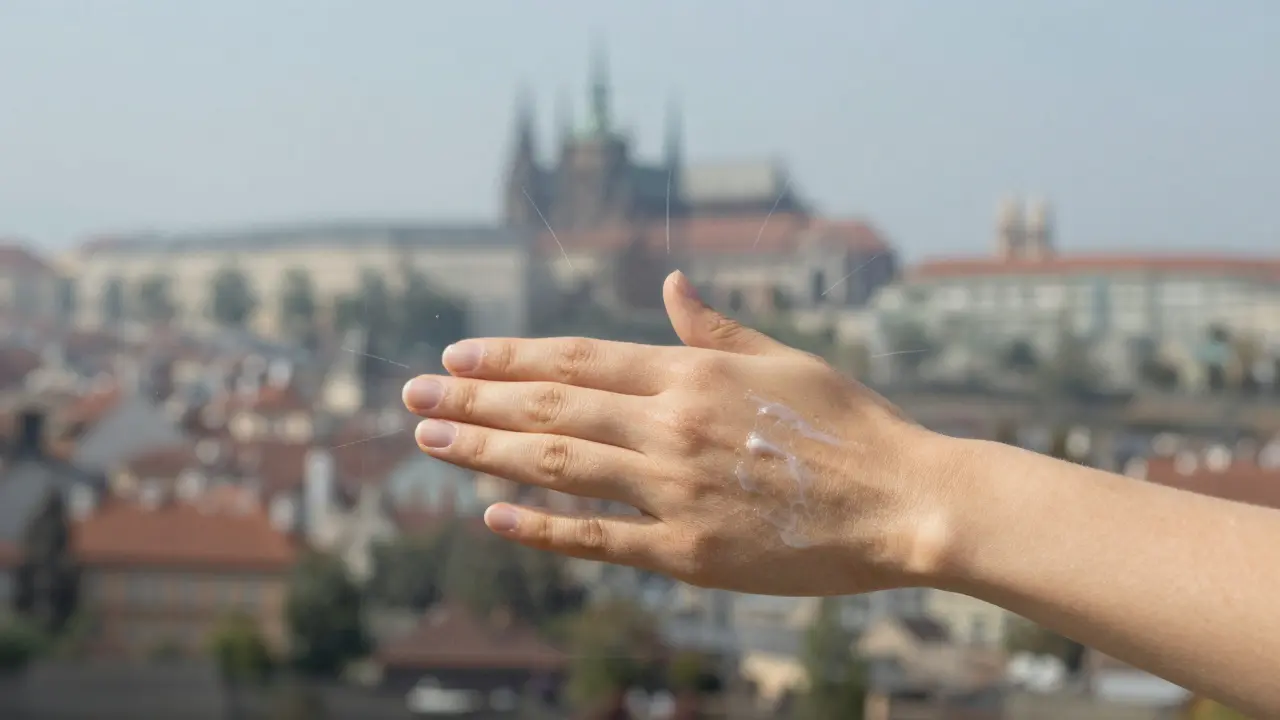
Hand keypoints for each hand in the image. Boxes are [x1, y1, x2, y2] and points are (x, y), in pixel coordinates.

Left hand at [402, 271, 956, 596]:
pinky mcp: (687, 553)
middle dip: (473, 398)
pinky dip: (540, 526)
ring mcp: (675, 491)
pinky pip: (598, 537)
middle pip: (550, 406)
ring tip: (428, 439)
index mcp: (692, 373)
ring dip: (484, 451)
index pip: (577, 359)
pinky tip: (490, 514)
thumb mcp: (785, 358)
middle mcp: (671, 426)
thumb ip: (716, 329)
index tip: (456, 355)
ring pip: (557, 464)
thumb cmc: (849, 423)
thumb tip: (672, 284)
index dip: (508, 357)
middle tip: (412, 395)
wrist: (904, 501)